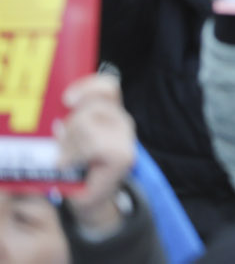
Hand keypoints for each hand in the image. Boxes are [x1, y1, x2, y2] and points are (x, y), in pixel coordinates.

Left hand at [54, 75, 137, 237]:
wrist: (89, 199)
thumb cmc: (75, 167)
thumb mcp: (70, 137)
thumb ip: (70, 119)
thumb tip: (57, 109)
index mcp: (111, 113)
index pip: (108, 87)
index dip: (89, 86)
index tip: (66, 99)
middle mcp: (122, 121)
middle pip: (90, 106)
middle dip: (69, 124)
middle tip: (62, 143)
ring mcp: (127, 138)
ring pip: (87, 123)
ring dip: (68, 143)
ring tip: (65, 158)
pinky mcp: (124, 155)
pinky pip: (92, 144)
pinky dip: (74, 155)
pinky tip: (69, 165)